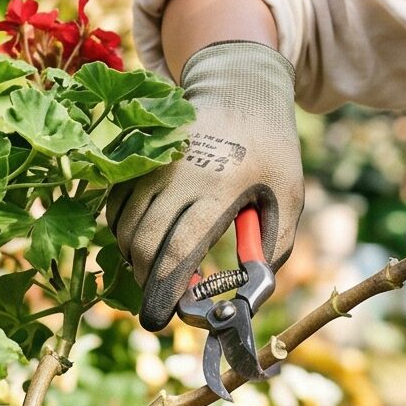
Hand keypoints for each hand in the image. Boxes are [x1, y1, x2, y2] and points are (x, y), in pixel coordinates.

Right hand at [109, 39, 303, 329]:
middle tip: (161, 299)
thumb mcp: (289, 195)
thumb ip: (273, 246)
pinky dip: (122, 230)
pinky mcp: (138, 154)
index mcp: (221, 185)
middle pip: (144, 243)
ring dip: (134, 258)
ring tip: (158, 270)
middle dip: (148, 282)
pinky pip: (115, 204)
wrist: (240, 86)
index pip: (178, 250)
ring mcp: (153, 160)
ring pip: (124, 225)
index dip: (164, 291)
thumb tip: (249, 292)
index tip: (160, 319)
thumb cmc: (271, 148)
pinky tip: (145, 238)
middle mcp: (179, 172)